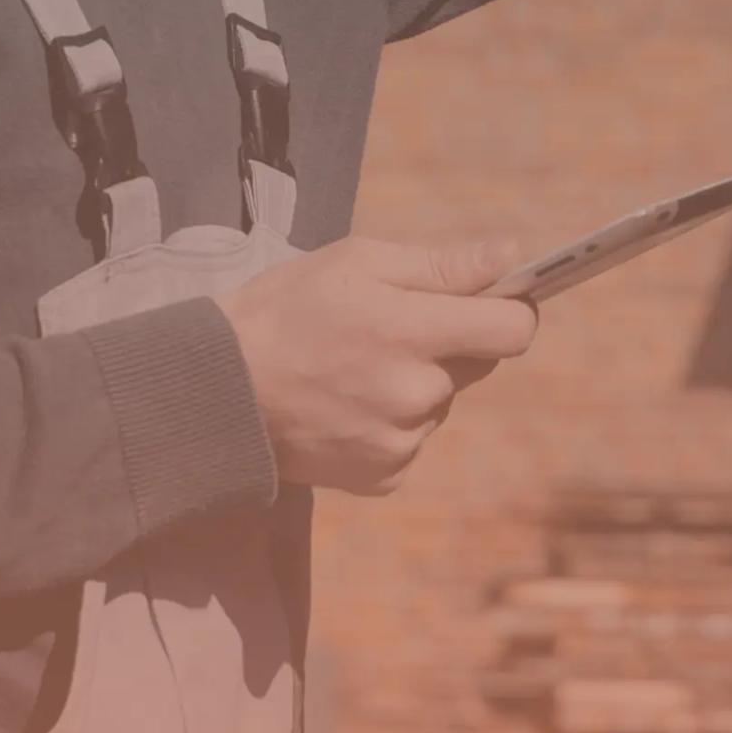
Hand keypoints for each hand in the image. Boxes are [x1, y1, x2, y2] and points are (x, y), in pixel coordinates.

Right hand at [220, 235, 538, 495]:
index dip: (511, 310)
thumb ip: (441, 265)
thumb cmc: (285, 310)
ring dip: (416, 384)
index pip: (513, 329)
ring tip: (354, 370)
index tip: (492, 301)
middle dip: (449, 342)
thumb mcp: (357, 263)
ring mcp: (401, 441)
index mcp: (412, 332)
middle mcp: (416, 393)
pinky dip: (392, 425)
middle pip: (478, 364)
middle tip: (389, 331)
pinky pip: (414, 441)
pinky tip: (347, 407)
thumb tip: (512, 256)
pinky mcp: (384, 476)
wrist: (218, 392)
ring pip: (441, 401)